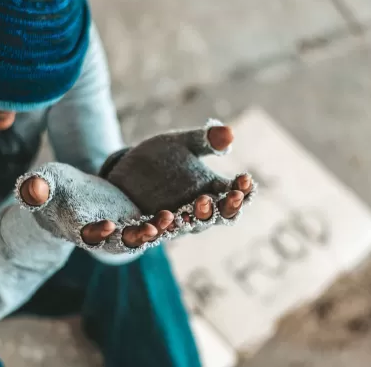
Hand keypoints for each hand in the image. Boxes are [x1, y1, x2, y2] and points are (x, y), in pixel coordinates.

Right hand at [15, 163, 177, 252]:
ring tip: (172, 218)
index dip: (97, 232)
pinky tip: (185, 211)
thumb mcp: (46, 183)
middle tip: (151, 229)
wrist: (71, 195)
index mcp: (80, 229)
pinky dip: (168, 220)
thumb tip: (30, 187)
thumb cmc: (54, 188)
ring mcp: (124, 229)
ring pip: (143, 234)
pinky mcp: (139, 219)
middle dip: (136, 236)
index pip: (89, 235)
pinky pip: (156, 223)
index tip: (106, 224)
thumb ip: (36, 188)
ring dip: (158, 230)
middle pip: (121, 241)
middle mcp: (105, 236)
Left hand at [101, 119, 255, 233]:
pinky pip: (146, 237)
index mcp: (209, 192)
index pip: (233, 197)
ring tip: (191, 206)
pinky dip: (147, 233)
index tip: (245, 179)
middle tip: (221, 197)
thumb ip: (204, 140)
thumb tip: (229, 132)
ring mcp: (170, 224)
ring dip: (189, 221)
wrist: (125, 176)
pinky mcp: (142, 230)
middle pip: (214, 217)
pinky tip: (148, 227)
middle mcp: (193, 212)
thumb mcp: (180, 144)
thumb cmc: (161, 160)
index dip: (242, 191)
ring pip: (184, 228)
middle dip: (219, 209)